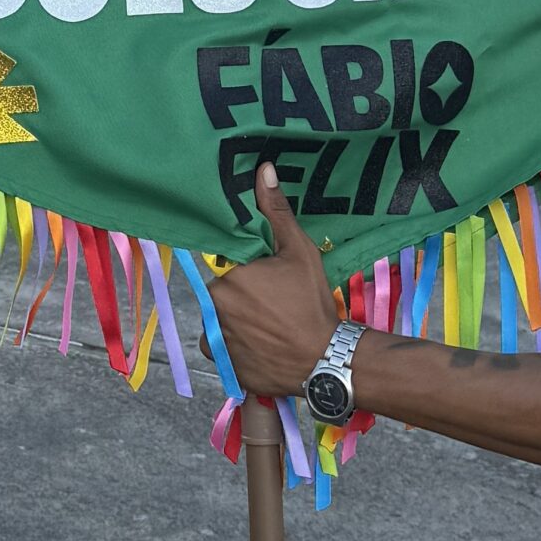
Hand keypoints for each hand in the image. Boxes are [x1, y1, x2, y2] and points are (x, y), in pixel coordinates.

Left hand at [208, 164, 342, 397]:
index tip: (270, 284)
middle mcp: (213, 313)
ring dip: (241, 324)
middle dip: (246, 299)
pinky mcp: (229, 370)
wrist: (327, 360)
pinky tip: (267, 347)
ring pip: (224, 324)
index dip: (250, 275)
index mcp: (225, 280)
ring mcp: (219, 345)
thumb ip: (276, 212)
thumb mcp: (298, 251)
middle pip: (226, 298)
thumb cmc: (311, 302)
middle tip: (277, 305)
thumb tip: (263, 169)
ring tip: (274, 328)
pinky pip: (228, 353)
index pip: (229, 271)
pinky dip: (242, 350)